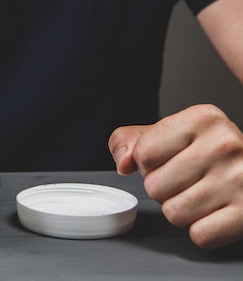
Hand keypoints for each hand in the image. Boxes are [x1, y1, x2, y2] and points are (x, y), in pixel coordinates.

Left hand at [109, 104, 242, 248]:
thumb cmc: (208, 153)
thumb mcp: (167, 134)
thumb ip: (130, 141)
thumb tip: (123, 162)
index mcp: (201, 118)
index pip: (143, 154)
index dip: (147, 163)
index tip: (168, 160)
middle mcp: (224, 145)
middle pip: (155, 187)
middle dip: (163, 189)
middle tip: (187, 180)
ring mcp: (240, 180)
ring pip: (174, 213)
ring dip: (181, 210)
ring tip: (200, 194)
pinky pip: (200, 235)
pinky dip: (202, 230)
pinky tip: (214, 212)